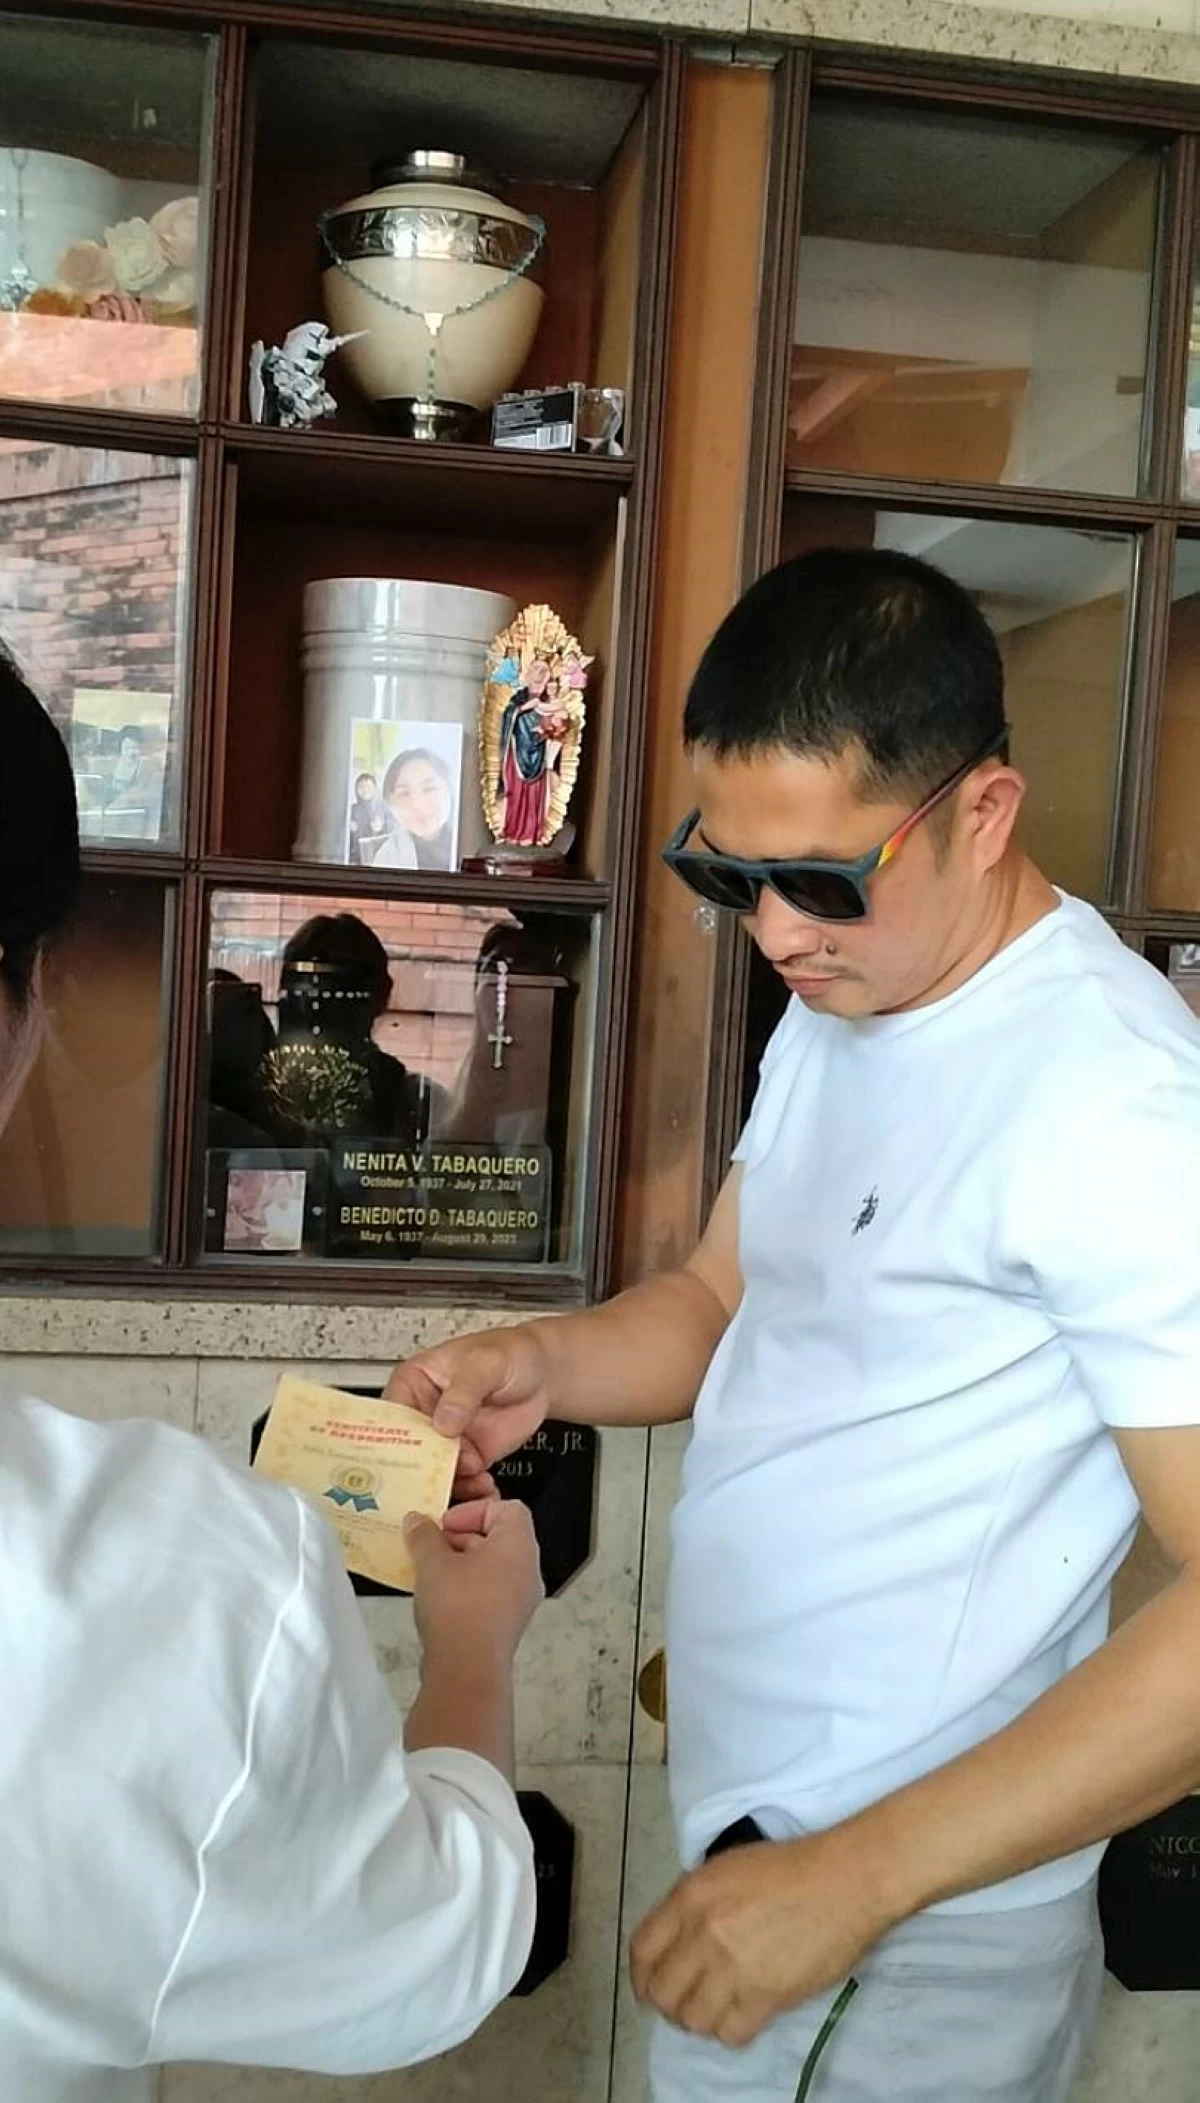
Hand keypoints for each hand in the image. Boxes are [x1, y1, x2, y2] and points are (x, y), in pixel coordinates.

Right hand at [386, 1326, 551, 1499]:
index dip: (391, 1439)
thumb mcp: (484, 1363)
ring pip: (433, 1470)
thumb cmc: (508, 1354)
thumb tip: (443, 1422)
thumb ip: (463, 1391)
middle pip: (407, 1449)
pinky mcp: (467, 1456)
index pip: (391, 1415)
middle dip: (420, 1469)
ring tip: (472, 1475)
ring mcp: (445, 1438)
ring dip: (448, 1481)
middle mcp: (424, 1414)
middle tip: (434, 1480)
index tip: (402, 1460)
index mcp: (413, 1383)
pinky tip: (483, 1484)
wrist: (543, 1373)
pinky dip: (470, 1488)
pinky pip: (460, 1479)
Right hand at [405, 1498, 543, 1665]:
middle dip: (462, 1536)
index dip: (474, 1510)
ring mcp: (520, 1599)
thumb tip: (417, 1520)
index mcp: (519, 1546)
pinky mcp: (507, 1622)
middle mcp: (528, 1570)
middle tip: (432, 1545)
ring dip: (461, 1561)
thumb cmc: (457, 1607)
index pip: (507, 1508)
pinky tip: (438, 1595)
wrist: (467, 1669)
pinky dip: (467, 1585)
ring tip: (430, 1570)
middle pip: (500, 1536)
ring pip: (493, 1565)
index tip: (445, 1525)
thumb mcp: (433, 1562)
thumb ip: (424, 1535)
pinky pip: (490, 1590)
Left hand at [630, 1827, 895, 2047]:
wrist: (844, 1881)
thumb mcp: (727, 1869)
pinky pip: (731, 2033)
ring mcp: (733, 1968)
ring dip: (700, 2019)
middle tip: (686, 2003)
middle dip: (668, 2004)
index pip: (642, 1950)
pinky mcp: (765, 1996)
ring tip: (716, 2010)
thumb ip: (696, 1904)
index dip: (641, 1977)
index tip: (650, 1988)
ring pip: (692, 2019)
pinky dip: (731, 2031)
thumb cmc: (790, 1868)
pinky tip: (742, 2016)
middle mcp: (703, 1933)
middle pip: (663, 1992)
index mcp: (691, 1895)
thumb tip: (680, 1941)